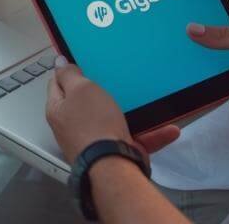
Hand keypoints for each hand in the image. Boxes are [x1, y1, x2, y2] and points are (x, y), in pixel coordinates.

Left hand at [45, 62, 180, 161]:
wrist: (113, 166)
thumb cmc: (93, 124)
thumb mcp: (80, 89)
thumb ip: (69, 75)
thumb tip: (58, 62)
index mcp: (58, 110)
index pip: (58, 83)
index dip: (70, 71)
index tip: (85, 61)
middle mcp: (73, 127)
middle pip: (86, 101)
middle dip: (102, 90)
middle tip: (114, 77)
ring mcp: (94, 141)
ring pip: (115, 119)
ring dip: (132, 111)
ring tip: (145, 99)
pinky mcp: (115, 152)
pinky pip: (135, 137)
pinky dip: (152, 133)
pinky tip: (169, 128)